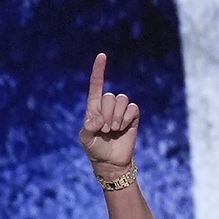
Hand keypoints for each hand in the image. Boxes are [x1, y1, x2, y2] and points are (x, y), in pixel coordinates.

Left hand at [78, 51, 138, 177]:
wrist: (111, 163)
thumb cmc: (95, 150)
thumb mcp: (85, 139)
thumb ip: (88, 127)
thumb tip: (99, 119)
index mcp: (94, 108)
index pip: (96, 85)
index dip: (99, 70)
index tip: (102, 56)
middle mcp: (107, 106)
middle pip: (110, 96)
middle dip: (107, 114)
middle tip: (105, 129)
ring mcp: (121, 111)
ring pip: (122, 100)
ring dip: (117, 116)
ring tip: (113, 130)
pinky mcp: (132, 117)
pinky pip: (133, 108)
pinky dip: (127, 118)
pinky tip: (123, 128)